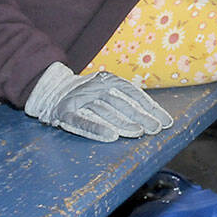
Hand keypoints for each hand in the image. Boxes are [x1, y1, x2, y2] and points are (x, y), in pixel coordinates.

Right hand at [24, 63, 173, 141]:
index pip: (133, 93)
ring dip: (122, 123)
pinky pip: (82, 122)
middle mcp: (95, 87)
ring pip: (104, 112)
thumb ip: (127, 100)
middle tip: (155, 128)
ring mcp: (80, 100)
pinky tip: (111, 137)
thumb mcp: (106, 89)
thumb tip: (156, 117)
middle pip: (121, 103)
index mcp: (108, 80)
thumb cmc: (88, 95)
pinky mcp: (65, 113)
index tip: (165, 121)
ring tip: (138, 133)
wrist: (51, 90)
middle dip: (140, 116)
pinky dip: (96, 129)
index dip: (150, 107)